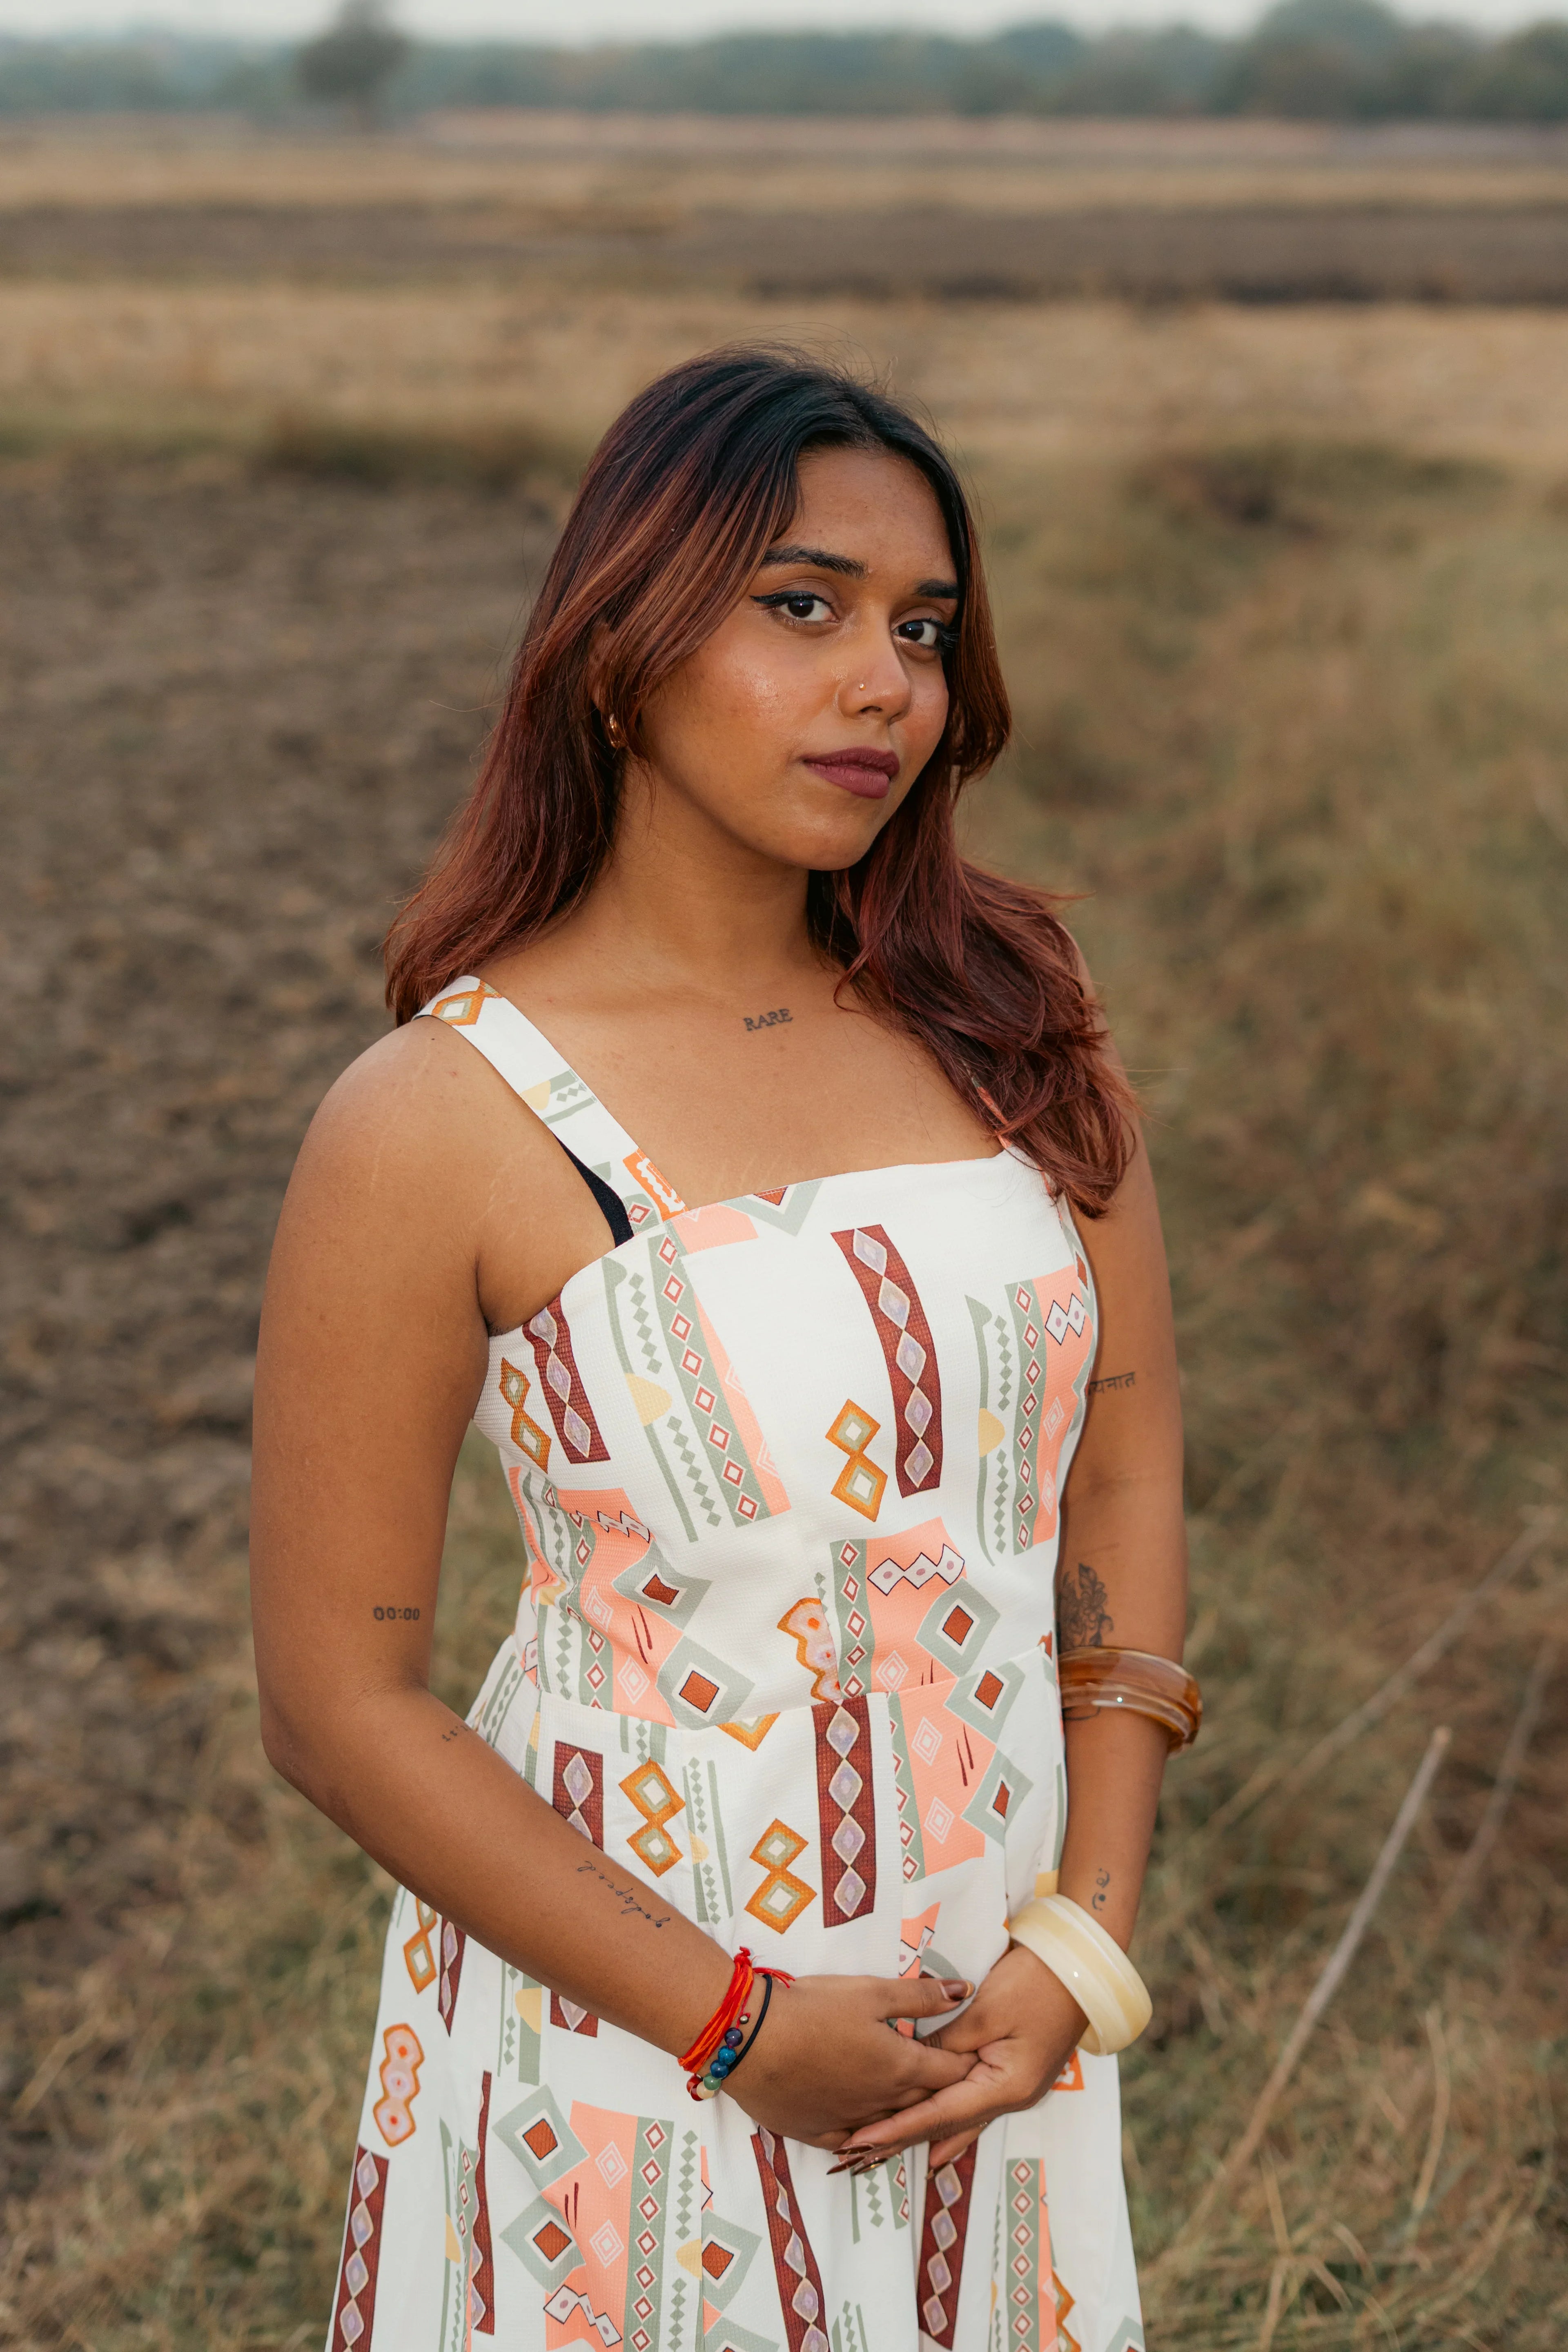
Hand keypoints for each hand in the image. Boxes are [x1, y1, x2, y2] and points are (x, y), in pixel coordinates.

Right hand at [723, 1971, 978, 2149]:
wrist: (751, 2041)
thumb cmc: (814, 2009)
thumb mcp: (871, 1992)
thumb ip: (920, 1996)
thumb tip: (965, 1993)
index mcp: (901, 2067)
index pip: (950, 2071)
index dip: (967, 2062)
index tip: (978, 2055)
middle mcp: (882, 2103)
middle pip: (925, 2102)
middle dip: (943, 2091)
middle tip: (954, 2081)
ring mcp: (849, 2122)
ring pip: (891, 2124)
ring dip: (906, 2115)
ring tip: (916, 2105)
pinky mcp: (817, 2133)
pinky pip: (852, 2142)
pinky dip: (865, 2135)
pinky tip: (867, 2131)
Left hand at [828, 1945, 1085, 2170]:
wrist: (1078, 1966)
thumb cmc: (1035, 1982)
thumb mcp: (985, 2010)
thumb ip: (947, 2043)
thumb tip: (913, 2063)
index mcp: (1006, 2086)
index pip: (940, 2114)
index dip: (899, 2127)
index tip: (861, 2142)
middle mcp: (1012, 2097)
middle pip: (948, 2123)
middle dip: (903, 2137)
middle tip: (858, 2155)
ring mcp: (1015, 2087)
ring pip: (959, 2117)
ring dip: (922, 2132)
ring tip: (884, 2153)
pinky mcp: (1012, 2072)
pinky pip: (971, 2104)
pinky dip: (946, 2119)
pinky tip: (933, 2142)